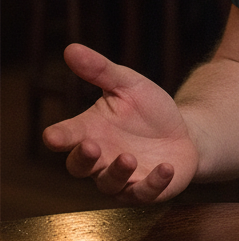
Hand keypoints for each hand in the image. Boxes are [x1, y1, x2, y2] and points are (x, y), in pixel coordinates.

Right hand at [42, 44, 199, 202]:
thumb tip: (70, 48)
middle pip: (80, 166)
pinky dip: (154, 183)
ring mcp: (122, 178)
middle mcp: (100, 159)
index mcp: (90, 131)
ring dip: (118, 171)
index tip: (53, 136)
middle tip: (91, 146)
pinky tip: (166, 168)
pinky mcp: (146, 189)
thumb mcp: (128, 84)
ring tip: (129, 156)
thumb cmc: (149, 109)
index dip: (58, 137)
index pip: (66, 137)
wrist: (184, 132)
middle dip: (83, 158)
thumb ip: (100, 70)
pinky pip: (145, 192)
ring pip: (110, 183)